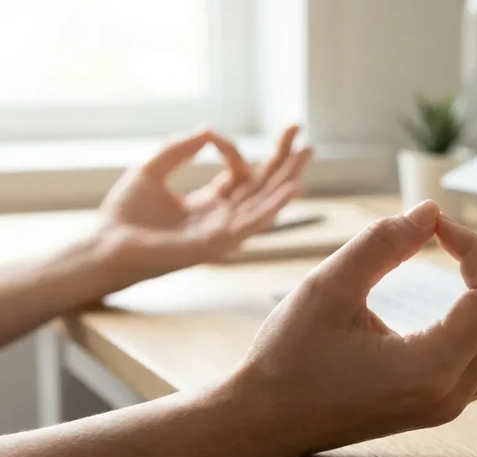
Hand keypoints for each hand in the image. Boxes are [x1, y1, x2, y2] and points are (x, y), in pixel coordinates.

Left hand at [98, 126, 312, 286]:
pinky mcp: (220, 242)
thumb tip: (208, 129)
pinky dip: (274, 205)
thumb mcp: (152, 170)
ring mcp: (224, 231)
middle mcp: (223, 217)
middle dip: (282, 159)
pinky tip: (292, 188)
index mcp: (209, 203)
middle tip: (300, 131)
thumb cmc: (125, 215)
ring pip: (265, 201)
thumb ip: (178, 149)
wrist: (108, 245)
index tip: (213, 135)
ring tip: (308, 153)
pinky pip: (254, 222)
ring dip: (288, 177)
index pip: (238, 173)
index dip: (232, 149)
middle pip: (262, 185)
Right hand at [230, 188, 476, 456]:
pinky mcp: (442, 397)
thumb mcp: (326, 291)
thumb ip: (382, 246)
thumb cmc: (287, 360)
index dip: (472, 245)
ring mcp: (452, 399)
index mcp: (430, 370)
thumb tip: (430, 212)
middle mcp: (453, 391)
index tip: (434, 224)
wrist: (265, 421)